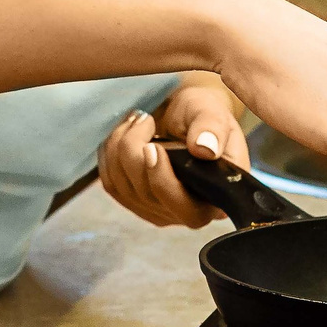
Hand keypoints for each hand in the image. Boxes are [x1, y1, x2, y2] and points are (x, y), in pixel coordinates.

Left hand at [99, 87, 249, 227]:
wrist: (182, 115)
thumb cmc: (202, 116)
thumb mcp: (214, 113)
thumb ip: (213, 128)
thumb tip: (205, 149)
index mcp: (217, 199)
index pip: (188, 210)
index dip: (164, 181)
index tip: (151, 146)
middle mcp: (187, 212)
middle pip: (148, 197)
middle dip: (135, 154)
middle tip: (143, 119)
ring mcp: (158, 210)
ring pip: (124, 189)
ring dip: (120, 147)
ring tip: (137, 119)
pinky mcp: (134, 201)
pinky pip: (111, 183)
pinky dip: (110, 154)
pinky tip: (125, 132)